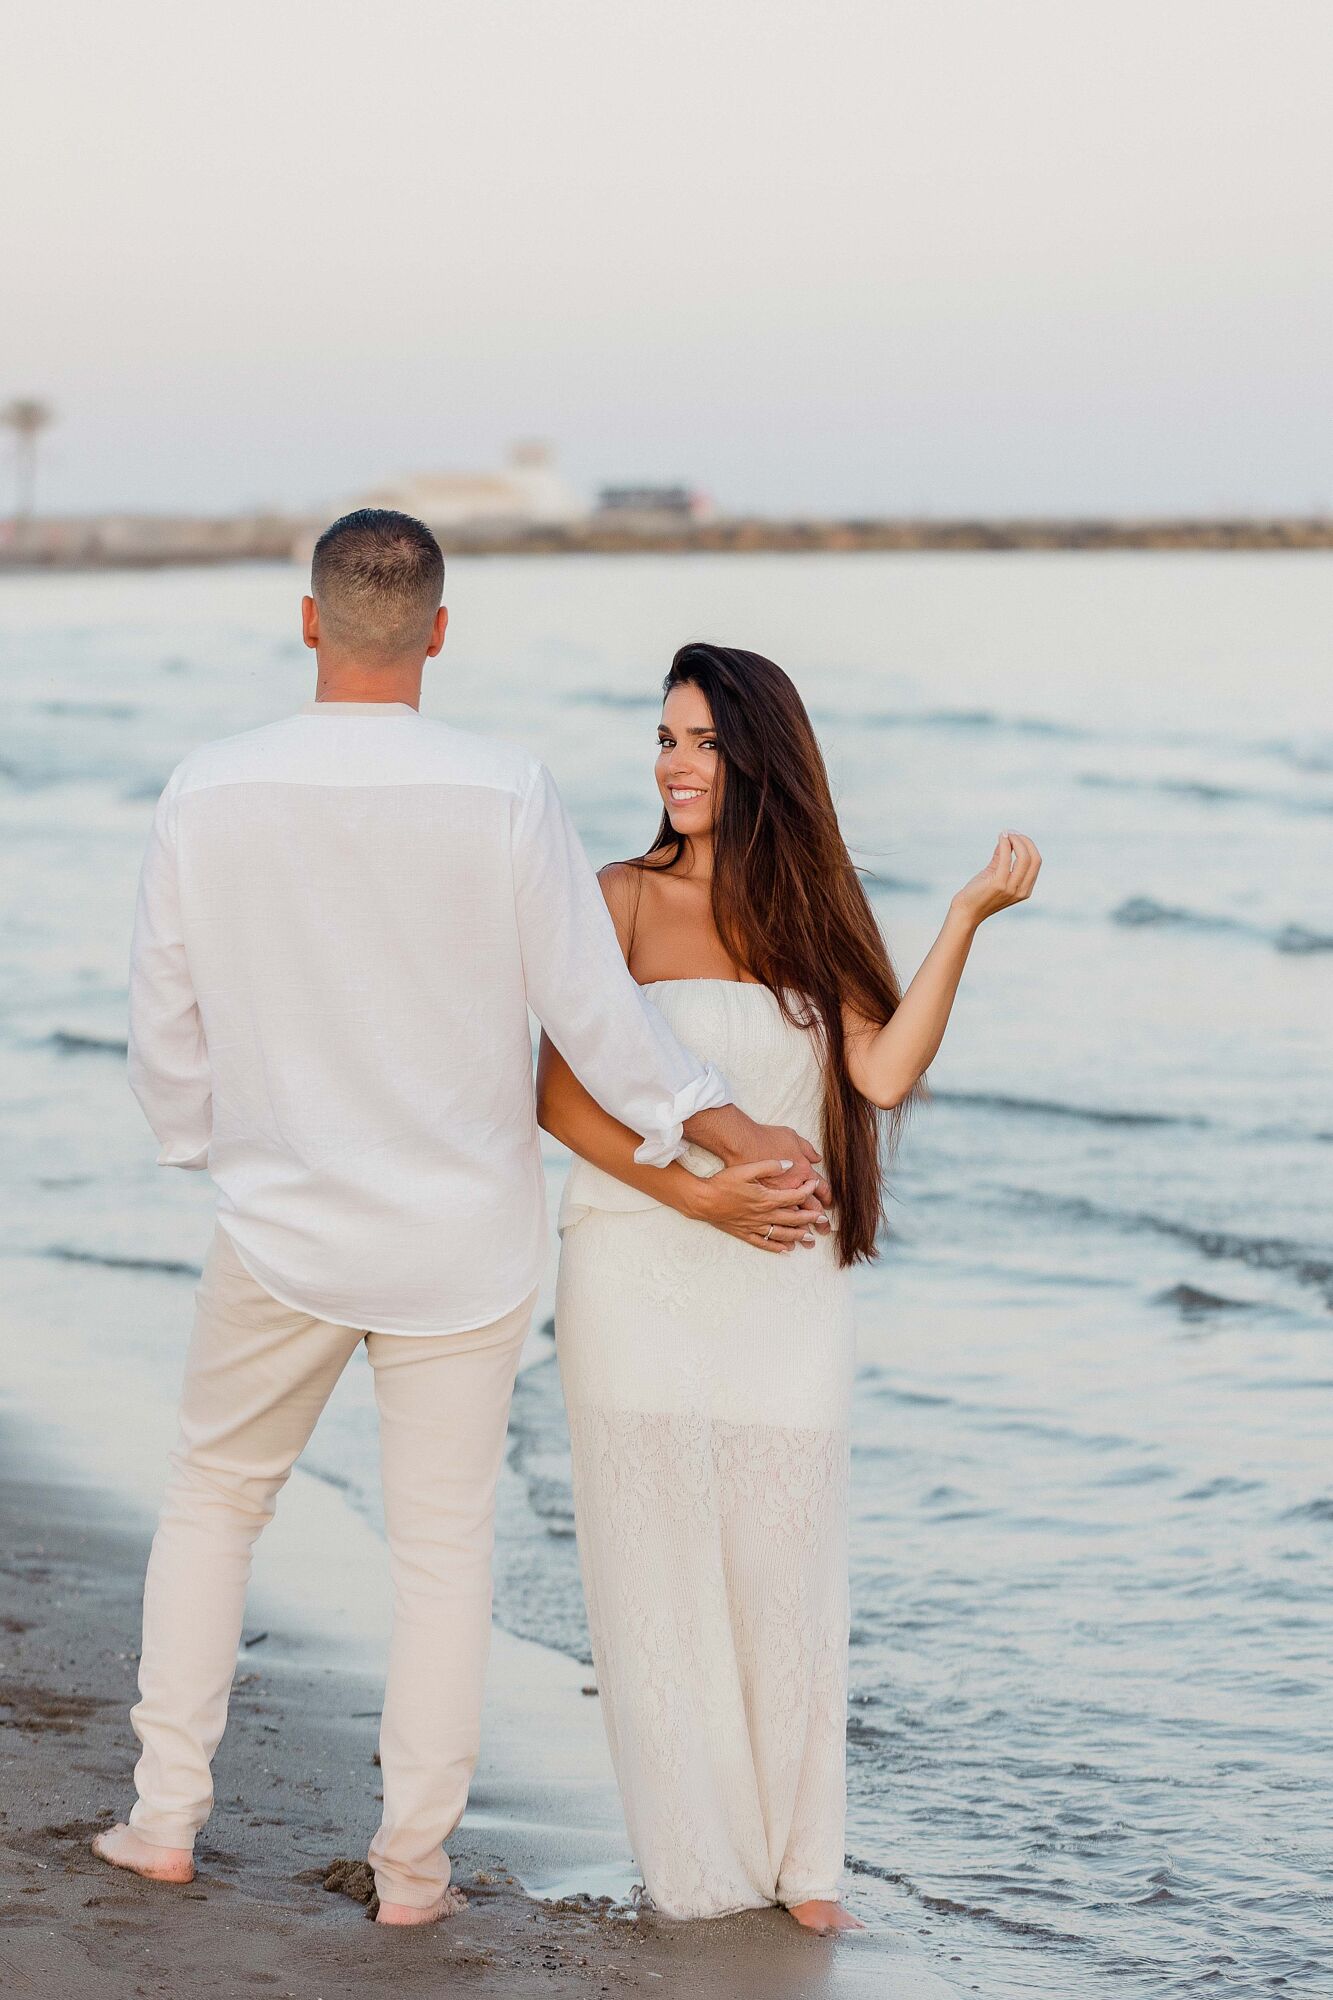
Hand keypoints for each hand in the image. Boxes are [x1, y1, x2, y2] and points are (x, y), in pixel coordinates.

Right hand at [688, 1160, 826, 1252]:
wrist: (702, 1200)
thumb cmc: (723, 1182)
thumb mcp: (746, 1169)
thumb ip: (770, 1166)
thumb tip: (789, 1164)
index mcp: (766, 1198)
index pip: (794, 1196)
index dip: (807, 1191)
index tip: (815, 1185)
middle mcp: (763, 1215)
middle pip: (792, 1218)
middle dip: (809, 1218)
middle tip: (822, 1219)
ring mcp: (754, 1226)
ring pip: (781, 1233)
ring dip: (797, 1235)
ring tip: (809, 1237)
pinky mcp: (745, 1233)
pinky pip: (764, 1243)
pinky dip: (776, 1247)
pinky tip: (785, 1250)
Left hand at [950, 832, 1040, 927]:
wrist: (966, 912)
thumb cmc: (979, 893)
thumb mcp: (995, 873)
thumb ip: (1002, 857)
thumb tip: (1006, 838)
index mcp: (1025, 889)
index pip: (1036, 862)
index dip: (1028, 845)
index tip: (1016, 835)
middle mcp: (1022, 890)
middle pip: (1034, 858)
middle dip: (1025, 841)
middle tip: (1011, 832)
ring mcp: (1011, 888)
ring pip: (1024, 857)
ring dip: (1016, 841)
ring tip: (1005, 833)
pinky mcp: (999, 884)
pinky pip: (1006, 859)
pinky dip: (1005, 844)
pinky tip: (1000, 838)